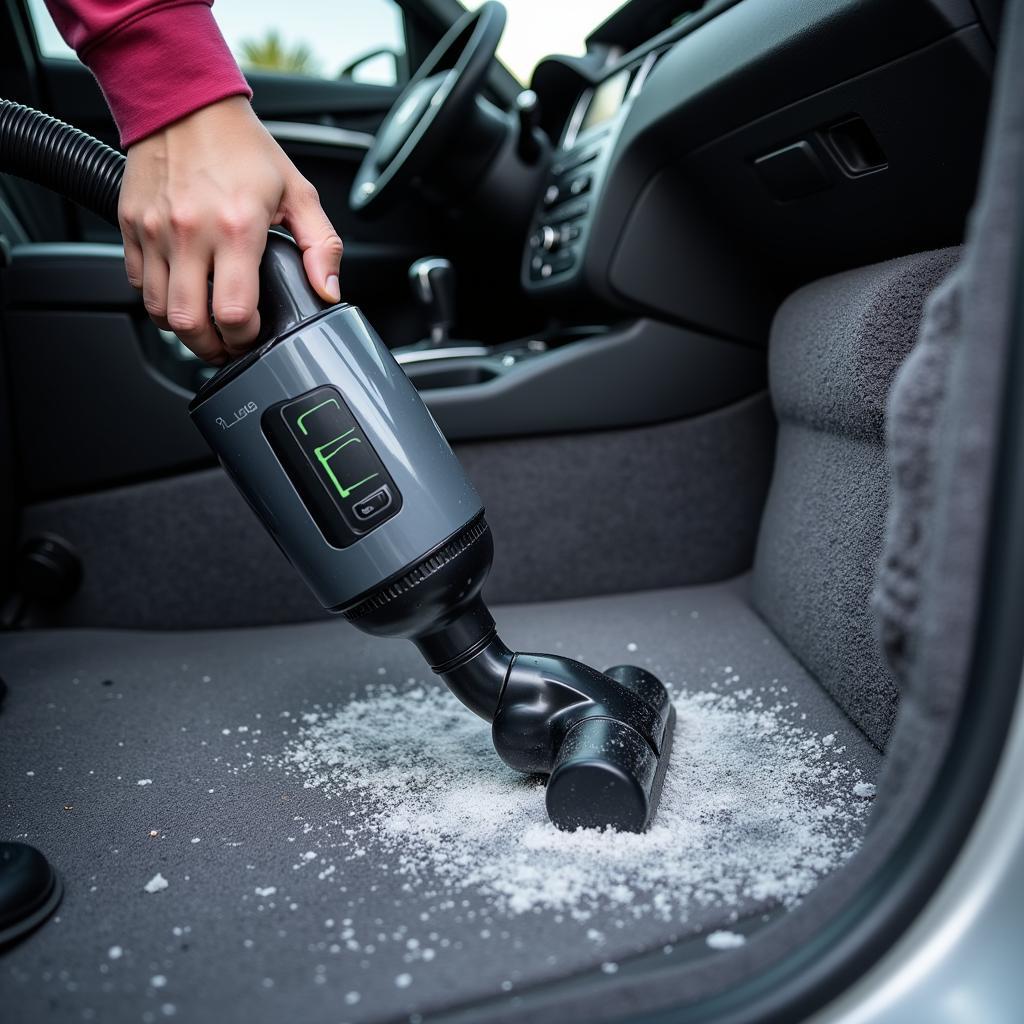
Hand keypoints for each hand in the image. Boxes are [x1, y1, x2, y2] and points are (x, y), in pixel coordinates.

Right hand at [118, 96, 342, 362]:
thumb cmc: (243, 147)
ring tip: (205, 327)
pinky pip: (137, 284)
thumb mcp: (298, 193)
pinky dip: (158, 300)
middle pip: (189, 322)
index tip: (253, 336)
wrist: (184, 101)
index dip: (244, 337)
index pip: (233, 312)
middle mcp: (191, 232)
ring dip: (183, 329)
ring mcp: (156, 230)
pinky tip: (182, 294)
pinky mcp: (131, 225)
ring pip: (158, 311)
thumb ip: (322, 246)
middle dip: (211, 347)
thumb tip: (329, 290)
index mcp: (237, 228)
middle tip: (227, 346)